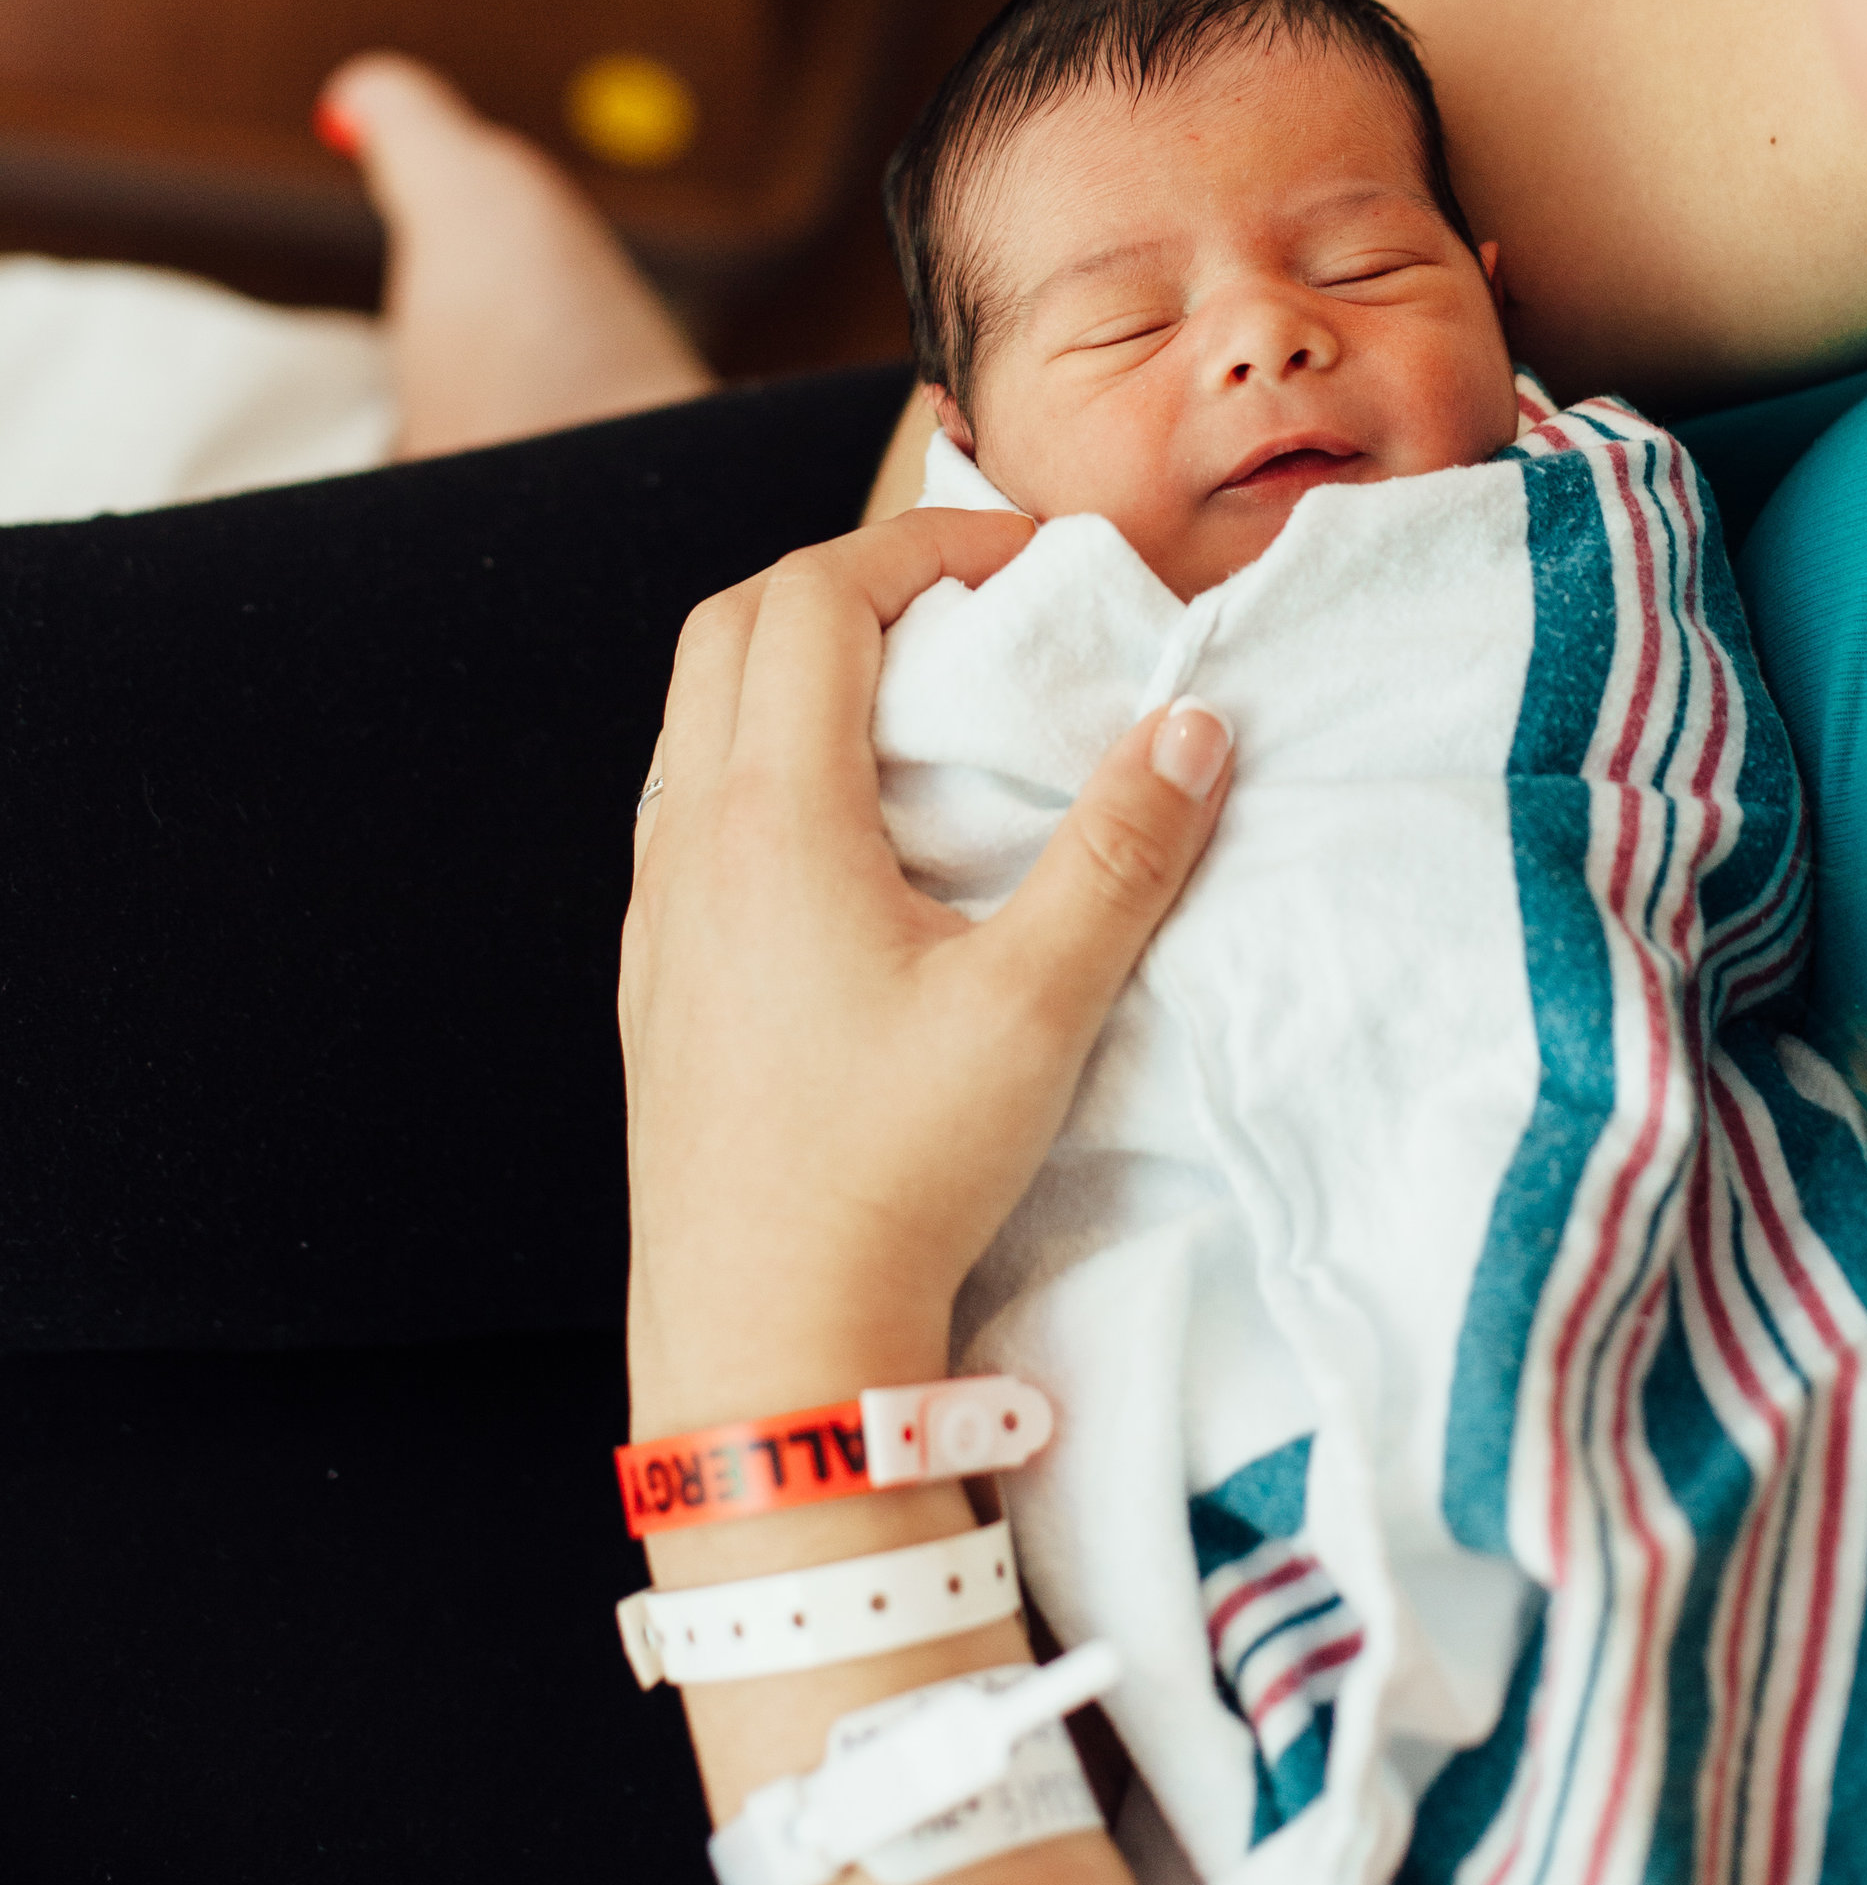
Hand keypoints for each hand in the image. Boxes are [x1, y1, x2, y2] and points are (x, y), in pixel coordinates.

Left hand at [620, 511, 1232, 1434]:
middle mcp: (690, 841)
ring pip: (695, 713)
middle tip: (969, 602)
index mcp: (770, 816)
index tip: (1027, 559)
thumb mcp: (1039, 1007)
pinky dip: (763, 751)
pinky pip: (686, 802)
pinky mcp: (655, 977)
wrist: (762, 1342)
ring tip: (917, 700)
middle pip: (733, 623)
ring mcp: (657, 910)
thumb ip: (1122, 853)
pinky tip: (851, 829)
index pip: (817, 595)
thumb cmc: (894, 1175)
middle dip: (850, 577)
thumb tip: (1193, 724)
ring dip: (794, 660)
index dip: (923, 542)